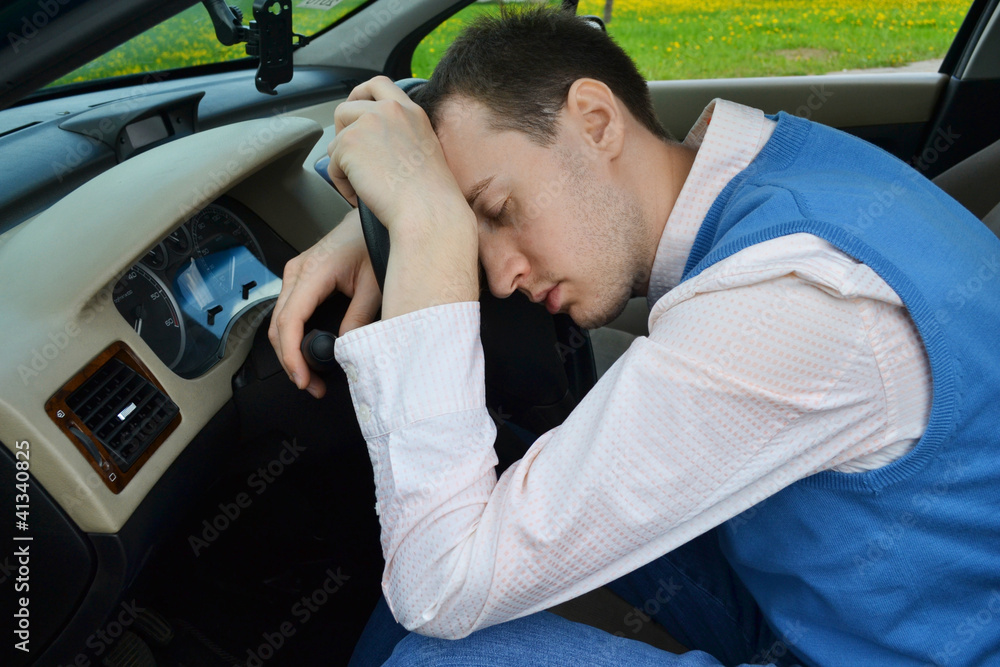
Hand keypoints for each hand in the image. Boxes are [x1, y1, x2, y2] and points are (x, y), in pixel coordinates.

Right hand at [268, 209, 379, 397]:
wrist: (372, 219)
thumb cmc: (373, 241)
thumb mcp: (374, 284)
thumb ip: (359, 317)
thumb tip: (346, 346)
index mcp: (313, 271)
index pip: (290, 320)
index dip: (292, 355)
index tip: (302, 378)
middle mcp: (297, 272)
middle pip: (278, 326)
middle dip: (290, 362)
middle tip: (311, 385)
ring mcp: (296, 274)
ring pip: (279, 321)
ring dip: (290, 352)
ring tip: (311, 376)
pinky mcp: (301, 279)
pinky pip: (288, 312)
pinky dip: (293, 336)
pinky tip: (307, 352)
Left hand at [328, 76, 479, 318]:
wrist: (428, 211)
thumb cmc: (432, 196)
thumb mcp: (425, 150)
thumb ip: (401, 135)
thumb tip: (373, 144)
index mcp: (411, 111)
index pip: (378, 84)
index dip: (360, 95)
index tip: (355, 109)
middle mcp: (388, 110)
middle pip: (347, 107)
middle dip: (342, 131)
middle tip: (350, 156)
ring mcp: (367, 123)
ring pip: (336, 140)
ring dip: (344, 165)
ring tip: (364, 188)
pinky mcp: (349, 143)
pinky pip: (332, 165)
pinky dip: (342, 185)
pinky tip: (361, 198)